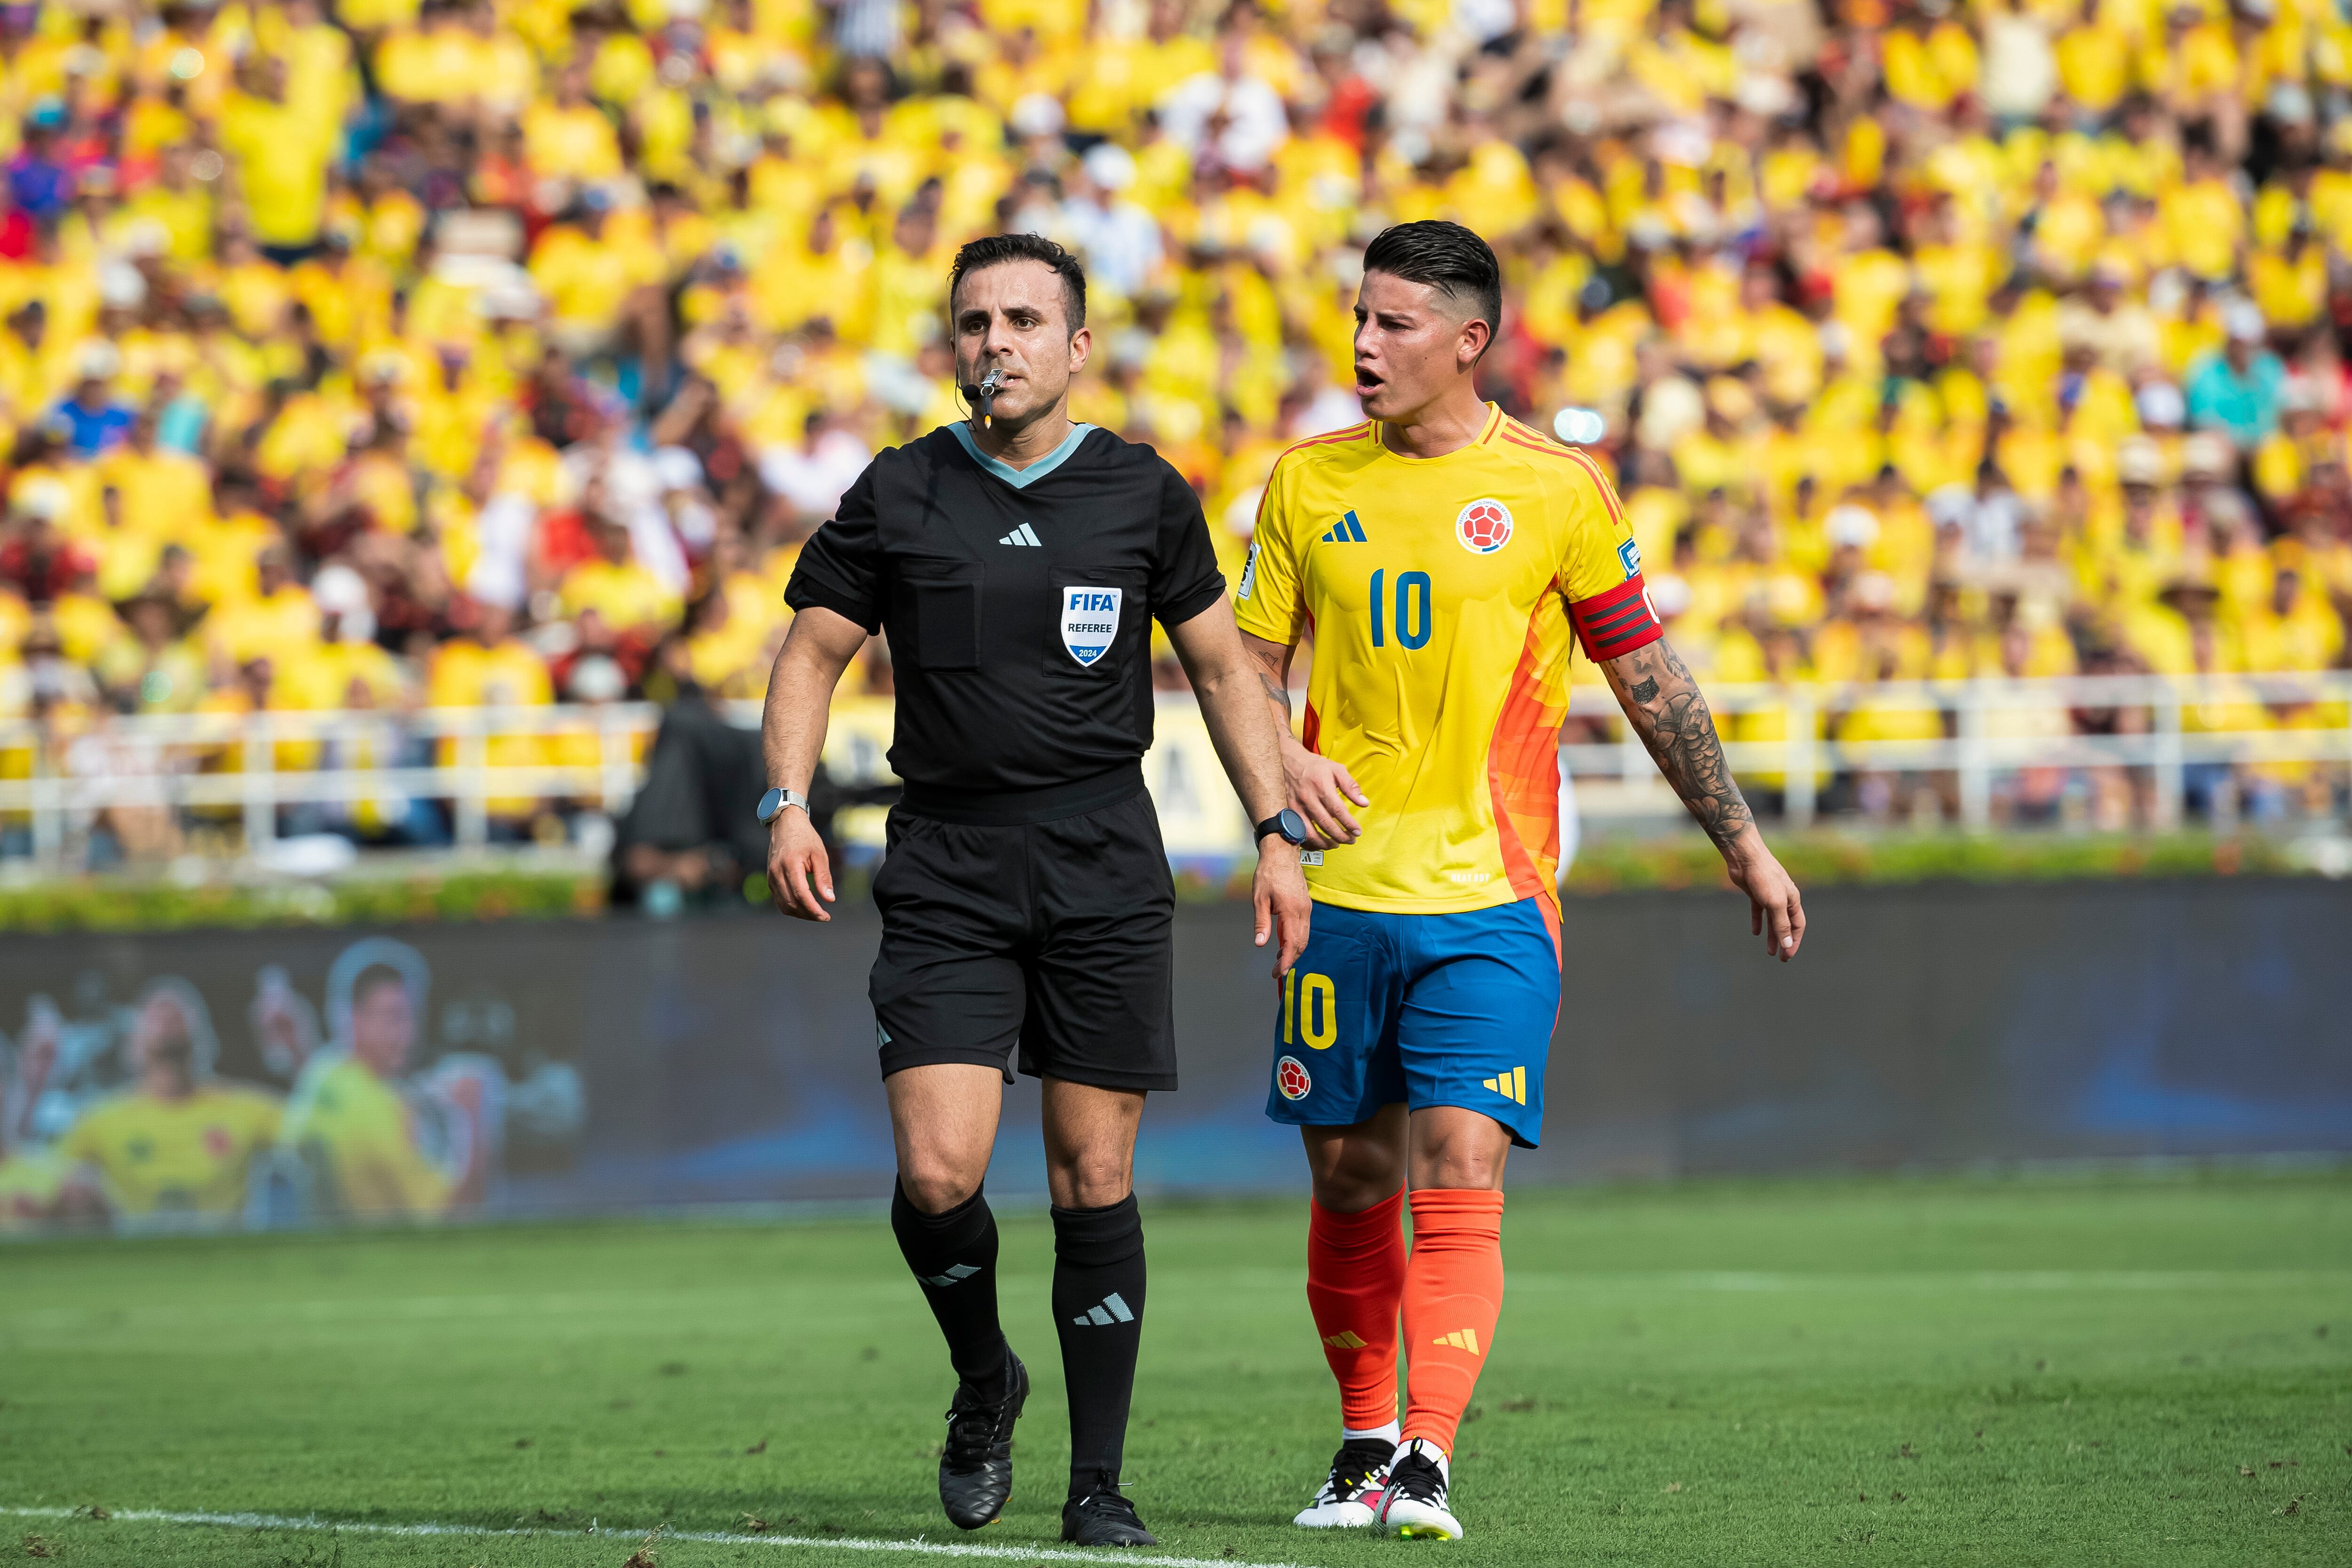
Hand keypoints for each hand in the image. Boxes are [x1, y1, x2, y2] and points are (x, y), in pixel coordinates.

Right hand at [766, 810, 834, 920]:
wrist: (785, 825)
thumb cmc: (805, 838)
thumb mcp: (819, 854)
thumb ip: (823, 877)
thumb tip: (829, 899)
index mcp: (790, 864)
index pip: (800, 894)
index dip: (813, 909)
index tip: (825, 916)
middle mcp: (776, 872)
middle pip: (791, 903)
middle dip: (808, 914)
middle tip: (824, 917)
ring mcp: (771, 877)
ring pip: (784, 905)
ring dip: (800, 914)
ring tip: (816, 913)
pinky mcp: (770, 879)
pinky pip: (780, 900)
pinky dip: (792, 907)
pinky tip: (805, 906)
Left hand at [1252, 838, 1311, 976]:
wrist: (1282, 853)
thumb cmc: (1268, 873)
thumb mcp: (1259, 898)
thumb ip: (1261, 922)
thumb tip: (1260, 944)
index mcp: (1291, 910)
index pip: (1292, 942)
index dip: (1286, 960)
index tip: (1279, 973)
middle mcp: (1303, 911)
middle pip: (1301, 943)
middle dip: (1290, 960)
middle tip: (1277, 972)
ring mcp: (1306, 908)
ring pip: (1304, 937)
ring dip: (1293, 951)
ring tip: (1279, 961)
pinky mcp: (1305, 905)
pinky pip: (1304, 928)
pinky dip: (1296, 940)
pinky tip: (1284, 943)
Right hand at [1284, 740, 1367, 848]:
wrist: (1289, 762)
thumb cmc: (1315, 767)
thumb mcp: (1337, 769)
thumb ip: (1351, 786)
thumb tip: (1364, 803)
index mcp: (1321, 786)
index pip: (1338, 810)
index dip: (1349, 824)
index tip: (1357, 832)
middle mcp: (1308, 798)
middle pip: (1326, 824)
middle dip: (1341, 836)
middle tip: (1350, 840)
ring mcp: (1296, 806)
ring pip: (1310, 832)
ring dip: (1325, 843)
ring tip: (1336, 844)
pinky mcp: (1288, 812)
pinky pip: (1298, 832)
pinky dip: (1309, 841)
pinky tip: (1319, 842)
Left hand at [1722, 830, 1804, 960]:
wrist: (1745, 857)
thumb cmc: (1764, 877)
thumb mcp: (1775, 903)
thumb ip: (1781, 924)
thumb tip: (1787, 944)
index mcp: (1793, 900)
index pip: (1798, 925)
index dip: (1794, 941)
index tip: (1788, 955)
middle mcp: (1783, 898)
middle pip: (1785, 925)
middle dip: (1784, 941)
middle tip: (1780, 958)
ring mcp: (1769, 895)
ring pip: (1772, 920)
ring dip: (1771, 935)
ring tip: (1768, 951)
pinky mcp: (1755, 893)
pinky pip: (1758, 911)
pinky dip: (1758, 922)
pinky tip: (1755, 932)